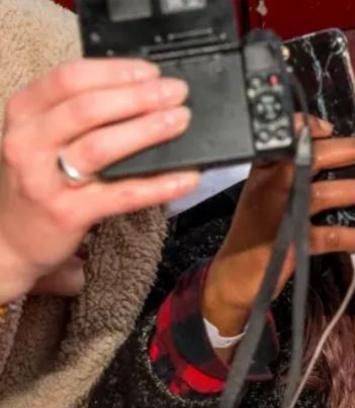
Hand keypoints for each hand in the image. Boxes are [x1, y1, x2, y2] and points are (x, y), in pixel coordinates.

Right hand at [0, 58, 198, 302]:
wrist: (9, 239)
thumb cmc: (38, 179)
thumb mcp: (41, 136)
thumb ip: (77, 113)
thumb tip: (141, 91)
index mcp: (24, 113)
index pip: (69, 78)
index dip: (115, 71)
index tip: (152, 71)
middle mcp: (28, 141)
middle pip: (87, 108)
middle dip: (138, 96)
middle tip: (177, 92)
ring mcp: (45, 179)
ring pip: (101, 146)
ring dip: (147, 130)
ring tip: (181, 120)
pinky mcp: (68, 213)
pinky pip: (122, 195)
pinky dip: (158, 184)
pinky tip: (186, 177)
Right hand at [202, 116, 354, 337]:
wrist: (232, 275)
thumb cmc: (255, 233)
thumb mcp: (264, 195)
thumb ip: (287, 175)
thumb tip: (333, 156)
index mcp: (263, 171)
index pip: (286, 137)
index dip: (308, 126)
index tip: (332, 127)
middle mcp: (270, 186)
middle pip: (313, 156)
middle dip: (353, 149)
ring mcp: (278, 214)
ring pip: (326, 193)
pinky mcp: (289, 243)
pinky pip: (330, 235)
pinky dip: (352, 236)